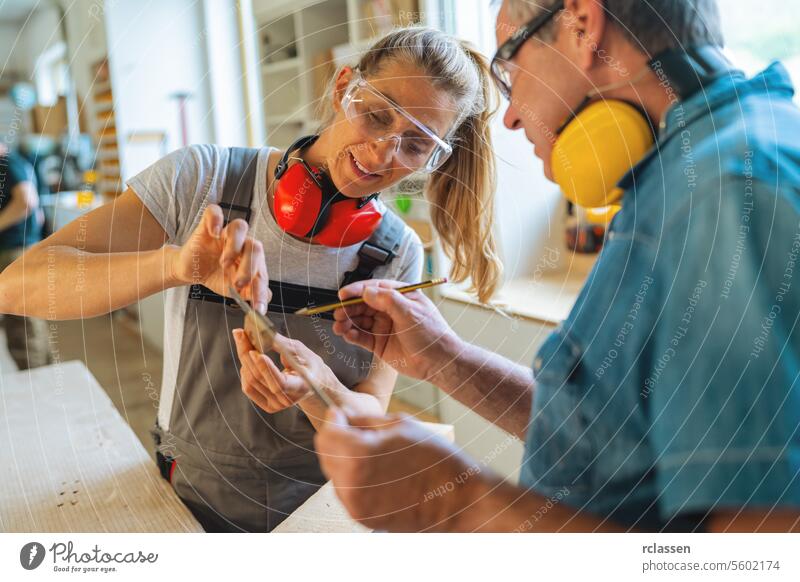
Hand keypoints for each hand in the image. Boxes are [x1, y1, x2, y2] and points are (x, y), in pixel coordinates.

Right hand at [171, 204, 269, 310]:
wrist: (191, 271)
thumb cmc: (214, 276)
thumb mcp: (233, 290)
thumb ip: (250, 293)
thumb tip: (267, 299)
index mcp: (252, 259)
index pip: (262, 270)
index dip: (261, 289)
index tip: (257, 306)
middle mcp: (242, 244)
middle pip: (255, 246)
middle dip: (249, 268)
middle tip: (237, 282)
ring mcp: (225, 233)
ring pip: (240, 227)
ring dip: (234, 246)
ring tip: (224, 262)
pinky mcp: (208, 226)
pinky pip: (214, 213)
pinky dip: (215, 221)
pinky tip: (214, 234)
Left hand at [233, 328, 344, 413]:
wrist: (314, 382)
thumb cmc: (309, 365)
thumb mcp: (301, 351)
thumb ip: (281, 345)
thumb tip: (261, 335)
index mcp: (301, 387)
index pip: (279, 383)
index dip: (265, 368)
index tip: (254, 351)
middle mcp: (287, 400)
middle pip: (260, 379)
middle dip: (247, 354)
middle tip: (240, 335)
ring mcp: (276, 405)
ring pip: (251, 382)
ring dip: (244, 360)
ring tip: (244, 343)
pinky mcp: (267, 405)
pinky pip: (248, 388)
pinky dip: (245, 371)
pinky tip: (248, 360)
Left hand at [314, 410, 484, 531]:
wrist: (459, 499)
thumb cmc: (436, 458)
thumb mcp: (400, 425)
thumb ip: (364, 420)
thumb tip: (343, 417)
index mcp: (358, 455)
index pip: (327, 432)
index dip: (335, 418)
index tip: (343, 414)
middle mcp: (350, 484)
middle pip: (325, 453)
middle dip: (338, 438)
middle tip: (359, 430)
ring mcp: (355, 505)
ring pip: (334, 473)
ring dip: (345, 459)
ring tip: (375, 453)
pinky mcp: (363, 518)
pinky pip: (347, 491)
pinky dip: (354, 478)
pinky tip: (379, 472)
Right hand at [331, 279, 459, 381]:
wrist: (438, 362)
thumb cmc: (431, 334)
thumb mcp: (411, 313)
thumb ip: (388, 301)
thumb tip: (367, 291)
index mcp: (400, 296)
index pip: (374, 288)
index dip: (356, 291)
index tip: (342, 294)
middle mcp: (389, 309)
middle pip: (363, 304)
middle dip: (348, 308)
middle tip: (338, 313)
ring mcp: (384, 326)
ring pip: (359, 320)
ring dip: (347, 322)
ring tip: (338, 326)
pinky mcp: (379, 343)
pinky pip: (361, 337)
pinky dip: (351, 335)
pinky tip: (346, 334)